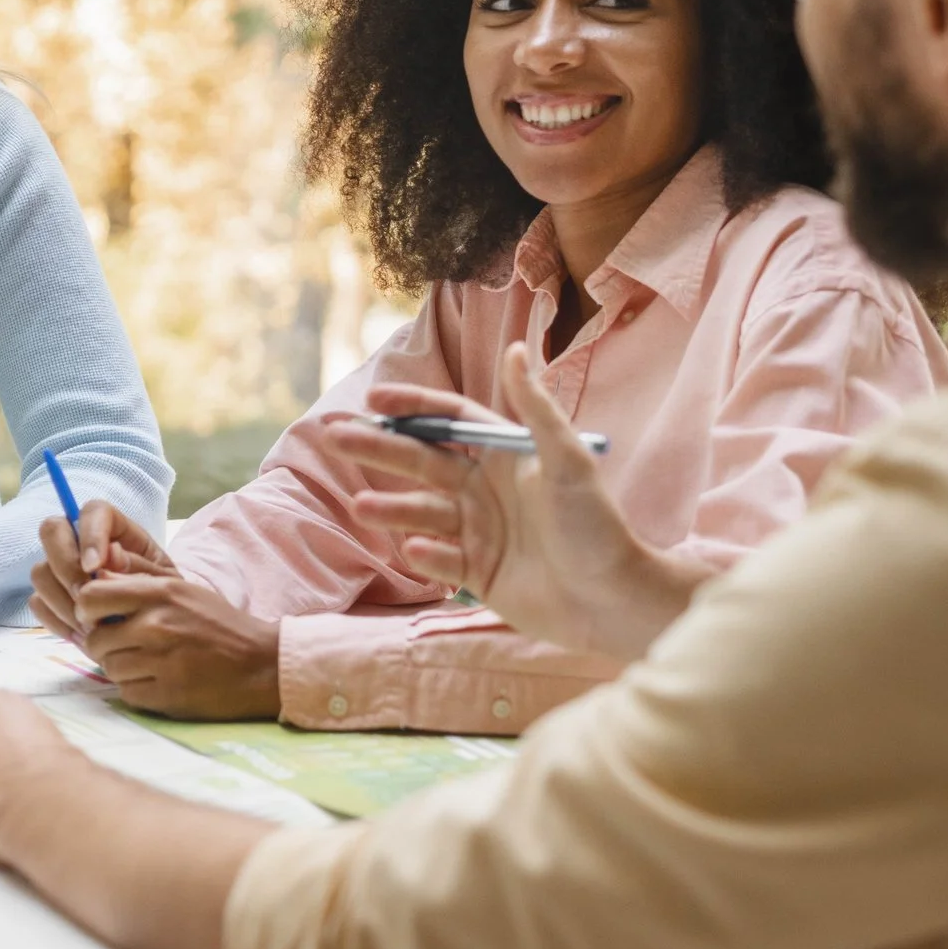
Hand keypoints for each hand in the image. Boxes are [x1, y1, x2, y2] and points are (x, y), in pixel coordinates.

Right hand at [27, 503, 175, 642]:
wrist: (154, 633)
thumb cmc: (164, 601)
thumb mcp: (164, 584)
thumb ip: (140, 568)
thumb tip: (111, 555)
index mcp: (116, 529)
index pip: (93, 511)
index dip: (89, 535)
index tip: (94, 567)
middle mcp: (81, 542)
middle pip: (52, 530)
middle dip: (65, 566)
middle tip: (86, 597)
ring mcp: (62, 568)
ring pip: (40, 571)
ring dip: (62, 600)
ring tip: (92, 626)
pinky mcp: (51, 596)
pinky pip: (37, 603)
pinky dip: (58, 620)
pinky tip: (83, 635)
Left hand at [72, 574, 281, 719]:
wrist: (262, 665)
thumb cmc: (219, 624)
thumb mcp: (183, 590)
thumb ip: (139, 580)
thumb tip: (98, 571)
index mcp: (160, 594)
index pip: (91, 597)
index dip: (88, 610)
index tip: (99, 617)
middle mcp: (157, 626)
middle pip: (96, 639)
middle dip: (104, 644)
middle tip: (125, 645)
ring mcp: (161, 663)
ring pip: (109, 668)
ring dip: (121, 668)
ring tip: (146, 663)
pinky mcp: (166, 696)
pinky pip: (126, 693)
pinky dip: (136, 689)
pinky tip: (157, 680)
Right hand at [319, 343, 702, 660]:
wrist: (611, 600)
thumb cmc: (596, 526)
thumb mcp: (567, 461)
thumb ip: (535, 409)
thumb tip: (516, 348)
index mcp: (505, 457)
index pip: (449, 422)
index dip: (412, 409)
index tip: (374, 401)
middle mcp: (486, 490)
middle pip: (421, 461)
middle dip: (378, 449)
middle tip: (336, 438)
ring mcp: (478, 532)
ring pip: (421, 511)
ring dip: (391, 508)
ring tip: (362, 508)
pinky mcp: (476, 573)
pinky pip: (438, 559)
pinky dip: (424, 554)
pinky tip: (416, 550)